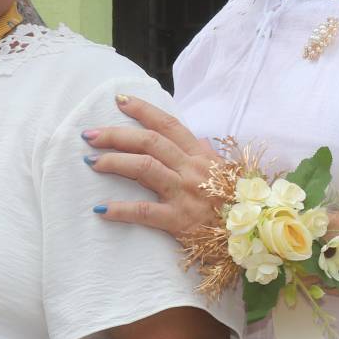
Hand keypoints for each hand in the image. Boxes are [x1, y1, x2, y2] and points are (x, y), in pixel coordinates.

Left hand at [85, 94, 223, 237]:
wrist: (249, 237)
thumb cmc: (235, 205)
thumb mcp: (227, 174)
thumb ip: (209, 156)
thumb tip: (197, 140)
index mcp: (201, 157)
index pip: (169, 125)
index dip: (143, 110)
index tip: (119, 100)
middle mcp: (193, 170)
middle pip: (149, 142)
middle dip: (116, 134)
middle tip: (90, 135)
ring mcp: (185, 194)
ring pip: (144, 167)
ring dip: (114, 161)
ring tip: (91, 161)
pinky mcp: (179, 221)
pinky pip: (144, 211)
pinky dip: (120, 209)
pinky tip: (100, 208)